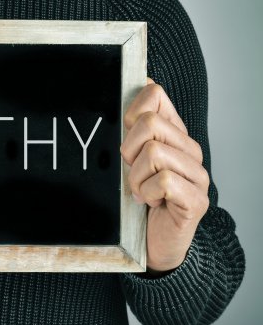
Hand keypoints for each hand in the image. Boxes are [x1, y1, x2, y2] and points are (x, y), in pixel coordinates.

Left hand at [120, 78, 209, 274]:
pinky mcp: (197, 199)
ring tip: (139, 192)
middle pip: (149, 124)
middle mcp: (189, 149)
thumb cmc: (137, 198)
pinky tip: (150, 202)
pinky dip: (147, 193)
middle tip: (130, 173)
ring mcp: (197, 174)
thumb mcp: (127, 159)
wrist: (151, 242)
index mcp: (173, 133)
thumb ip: (132, 128)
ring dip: (135, 177)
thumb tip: (139, 82)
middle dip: (127, 151)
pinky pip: (163, 181)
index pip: (154, 95)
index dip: (131, 112)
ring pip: (154, 152)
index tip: (127, 137)